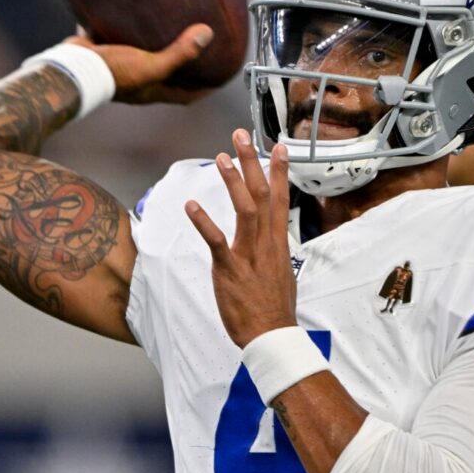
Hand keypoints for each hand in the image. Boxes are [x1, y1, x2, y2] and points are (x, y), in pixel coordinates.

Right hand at [66, 23, 215, 104]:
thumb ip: (179, 53)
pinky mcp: (103, 50)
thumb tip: (208, 34)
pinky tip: (130, 6)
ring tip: (168, 25)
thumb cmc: (113, 72)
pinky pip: (118, 35)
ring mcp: (119, 66)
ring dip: (155, 44)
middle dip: (183, 67)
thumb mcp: (151, 65)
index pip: (186, 96)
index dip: (204, 90)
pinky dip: (124, 25)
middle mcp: (138, 81)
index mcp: (152, 90)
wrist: (72, 68)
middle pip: (166, 76)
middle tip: (199, 49)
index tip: (220, 79)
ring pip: (143, 54)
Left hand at [186, 131, 298, 346]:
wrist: (272, 336)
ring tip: (222, 158)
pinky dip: (204, 222)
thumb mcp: (281, 273)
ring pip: (245, 210)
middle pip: (263, 195)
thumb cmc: (274, 309)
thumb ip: (274, 252)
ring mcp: (249, 255)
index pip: (281, 200)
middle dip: (253, 163)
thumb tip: (272, 240)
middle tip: (242, 136)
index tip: (279, 147)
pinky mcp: (230, 270)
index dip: (280, 172)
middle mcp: (266, 244)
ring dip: (233, 182)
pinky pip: (217, 241)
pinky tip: (191, 205)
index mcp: (278, 244)